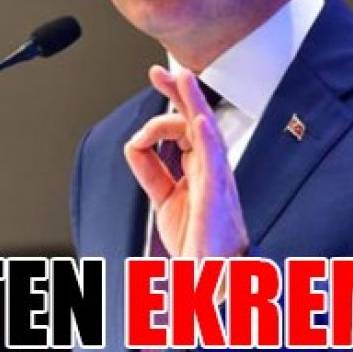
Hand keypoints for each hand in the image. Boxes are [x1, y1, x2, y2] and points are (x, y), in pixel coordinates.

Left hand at [124, 66, 248, 258]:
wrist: (211, 280)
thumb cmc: (199, 245)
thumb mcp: (166, 200)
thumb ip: (151, 172)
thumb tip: (135, 145)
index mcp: (201, 170)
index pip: (185, 127)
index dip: (168, 106)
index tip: (157, 84)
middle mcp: (211, 170)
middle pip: (196, 121)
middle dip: (179, 92)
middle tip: (162, 71)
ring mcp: (217, 180)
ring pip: (206, 132)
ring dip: (194, 102)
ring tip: (183, 78)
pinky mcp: (217, 196)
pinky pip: (215, 162)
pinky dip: (209, 138)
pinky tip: (201, 120)